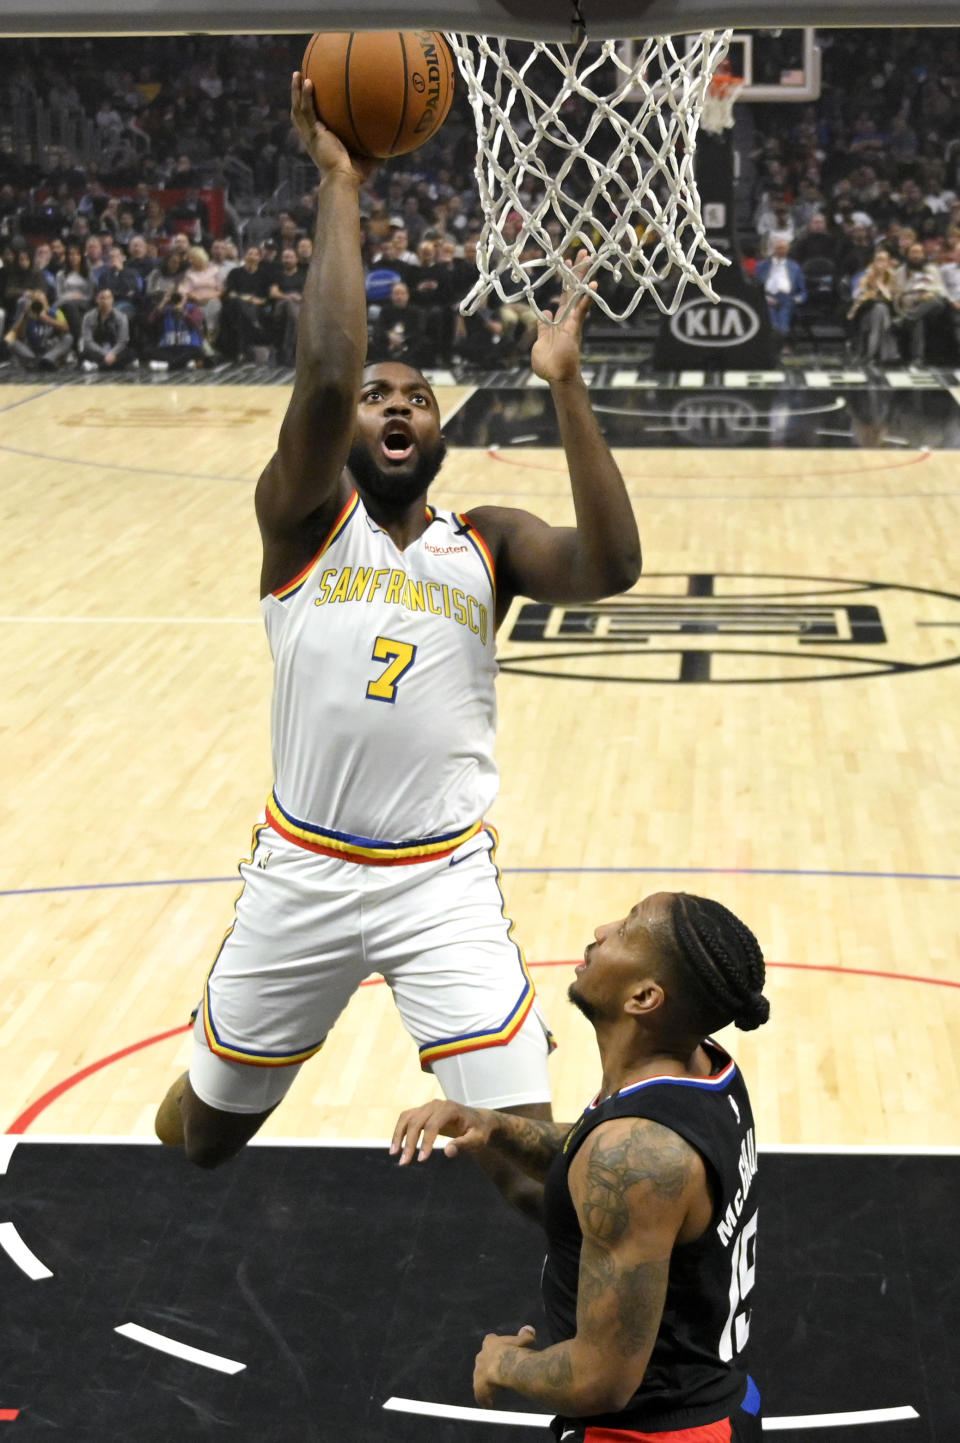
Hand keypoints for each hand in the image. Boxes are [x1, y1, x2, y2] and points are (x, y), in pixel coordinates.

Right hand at [290, 71, 376, 184]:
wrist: (343, 180)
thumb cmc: (355, 175)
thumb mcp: (367, 158)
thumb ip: (377, 149)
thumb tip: (395, 145)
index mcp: (320, 142)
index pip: (312, 122)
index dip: (309, 109)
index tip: (312, 95)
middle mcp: (312, 138)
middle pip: (300, 112)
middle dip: (298, 95)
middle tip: (300, 77)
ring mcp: (311, 136)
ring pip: (299, 109)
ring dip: (296, 91)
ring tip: (297, 74)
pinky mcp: (313, 134)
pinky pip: (307, 111)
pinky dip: (306, 97)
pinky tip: (309, 82)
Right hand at [390, 1099, 494, 1164]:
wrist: (479, 1120)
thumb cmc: (479, 1130)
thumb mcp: (477, 1139)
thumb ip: (464, 1144)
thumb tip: (448, 1152)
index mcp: (450, 1109)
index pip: (433, 1125)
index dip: (425, 1142)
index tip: (421, 1159)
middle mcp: (436, 1105)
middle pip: (417, 1121)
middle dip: (409, 1142)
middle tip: (405, 1162)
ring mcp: (427, 1107)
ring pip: (407, 1117)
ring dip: (399, 1135)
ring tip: (394, 1153)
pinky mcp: (423, 1111)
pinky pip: (407, 1118)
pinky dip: (399, 1130)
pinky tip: (396, 1145)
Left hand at [473, 1326, 536, 1406]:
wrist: (506, 1365)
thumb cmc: (516, 1351)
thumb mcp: (524, 1340)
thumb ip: (525, 1335)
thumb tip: (528, 1329)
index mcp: (490, 1342)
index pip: (490, 1342)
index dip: (497, 1349)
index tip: (504, 1354)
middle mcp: (481, 1356)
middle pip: (485, 1361)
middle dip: (492, 1367)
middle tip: (503, 1373)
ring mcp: (478, 1372)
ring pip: (482, 1378)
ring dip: (490, 1383)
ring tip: (500, 1388)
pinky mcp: (478, 1387)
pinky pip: (481, 1395)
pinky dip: (485, 1400)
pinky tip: (490, 1404)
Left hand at [530, 248, 595, 384]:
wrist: (556, 378)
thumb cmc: (548, 364)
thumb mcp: (540, 340)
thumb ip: (541, 326)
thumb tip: (543, 312)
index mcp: (558, 320)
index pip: (563, 296)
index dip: (564, 280)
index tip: (565, 263)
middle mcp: (567, 318)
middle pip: (573, 290)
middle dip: (578, 271)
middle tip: (584, 252)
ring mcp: (572, 322)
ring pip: (578, 295)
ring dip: (583, 277)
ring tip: (589, 259)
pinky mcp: (574, 328)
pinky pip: (581, 310)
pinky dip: (586, 298)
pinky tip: (592, 285)